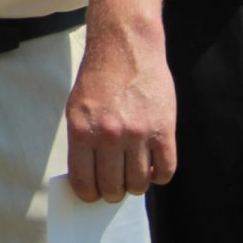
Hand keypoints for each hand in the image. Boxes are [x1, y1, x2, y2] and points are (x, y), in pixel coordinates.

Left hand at [65, 30, 175, 202]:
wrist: (125, 48)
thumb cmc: (98, 79)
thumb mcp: (77, 109)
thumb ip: (83, 142)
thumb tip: (89, 177)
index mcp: (82, 131)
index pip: (84, 181)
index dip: (89, 194)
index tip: (93, 195)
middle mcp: (109, 135)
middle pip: (113, 187)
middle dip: (112, 192)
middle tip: (115, 187)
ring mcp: (138, 134)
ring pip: (139, 183)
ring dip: (135, 185)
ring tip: (133, 175)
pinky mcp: (164, 130)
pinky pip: (165, 171)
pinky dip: (158, 176)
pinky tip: (152, 167)